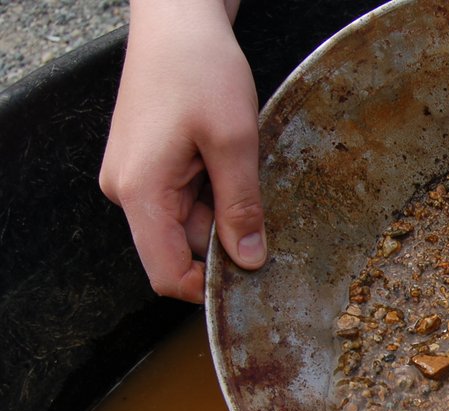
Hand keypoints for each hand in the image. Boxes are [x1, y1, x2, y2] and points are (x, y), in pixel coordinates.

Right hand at [99, 0, 263, 302]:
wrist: (178, 19)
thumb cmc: (200, 69)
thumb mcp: (234, 142)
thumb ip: (241, 207)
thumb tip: (249, 261)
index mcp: (140, 193)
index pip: (166, 275)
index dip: (208, 287)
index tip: (252, 276)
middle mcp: (127, 192)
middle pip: (180, 249)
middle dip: (224, 240)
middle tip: (262, 209)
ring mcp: (134, 178)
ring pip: (188, 224)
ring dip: (222, 211)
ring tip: (242, 170)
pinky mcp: (147, 165)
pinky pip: (185, 199)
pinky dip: (213, 192)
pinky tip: (229, 163)